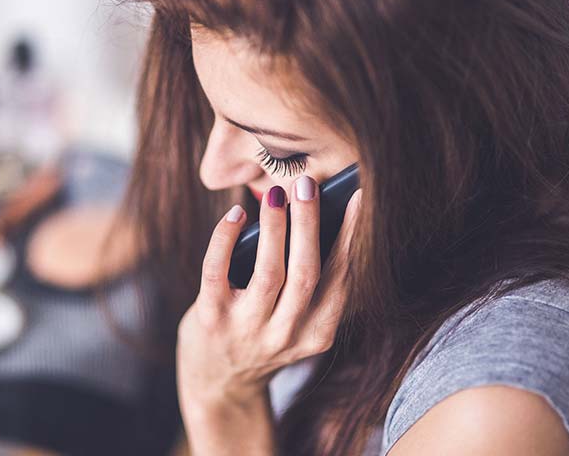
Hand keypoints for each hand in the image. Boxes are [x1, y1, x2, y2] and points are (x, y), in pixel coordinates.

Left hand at [177, 176, 362, 412]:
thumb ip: (309, 285)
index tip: (357, 198)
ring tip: (276, 194)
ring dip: (274, 227)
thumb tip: (316, 216)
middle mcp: (285, 335)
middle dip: (309, 224)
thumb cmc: (262, 336)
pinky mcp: (211, 320)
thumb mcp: (297, 323)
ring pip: (268, 273)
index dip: (350, 237)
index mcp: (317, 333)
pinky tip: (235, 215)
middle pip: (306, 273)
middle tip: (308, 184)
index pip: (340, 280)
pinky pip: (217, 272)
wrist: (218, 383)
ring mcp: (247, 330)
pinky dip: (225, 239)